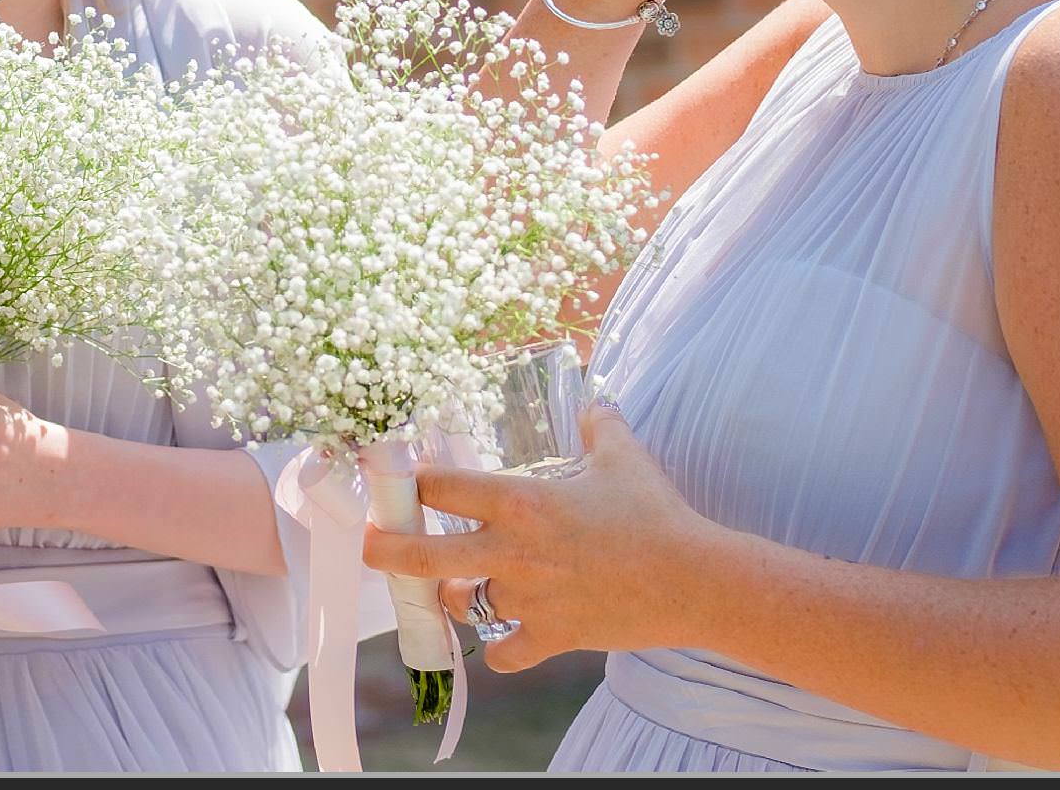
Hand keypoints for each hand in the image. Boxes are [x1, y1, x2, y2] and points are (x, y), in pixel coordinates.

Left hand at [361, 402, 719, 671]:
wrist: (692, 580)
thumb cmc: (655, 513)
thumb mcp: (624, 457)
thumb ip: (600, 426)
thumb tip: (594, 403)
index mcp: (523, 502)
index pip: (444, 486)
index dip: (417, 481)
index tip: (404, 480)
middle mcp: (513, 552)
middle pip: (424, 554)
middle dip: (386, 549)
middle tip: (367, 545)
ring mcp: (527, 600)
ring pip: (463, 602)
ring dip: (456, 593)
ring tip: (459, 585)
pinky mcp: (550, 637)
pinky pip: (504, 655)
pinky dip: (501, 649)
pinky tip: (505, 638)